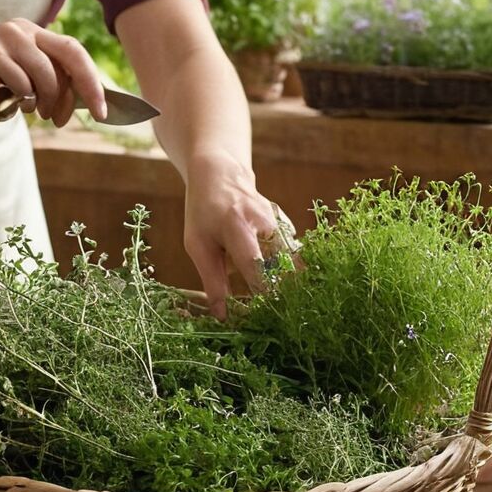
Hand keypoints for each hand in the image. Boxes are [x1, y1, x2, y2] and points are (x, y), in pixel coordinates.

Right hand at [0, 19, 107, 125]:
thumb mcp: (30, 87)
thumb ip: (56, 83)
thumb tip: (94, 98)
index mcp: (34, 33)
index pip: (75, 52)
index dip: (92, 81)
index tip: (102, 110)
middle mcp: (22, 28)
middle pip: (70, 54)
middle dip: (84, 88)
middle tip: (90, 116)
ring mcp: (5, 36)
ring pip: (47, 73)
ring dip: (47, 101)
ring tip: (38, 113)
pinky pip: (22, 81)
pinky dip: (22, 99)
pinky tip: (10, 103)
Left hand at [183, 151, 291, 318]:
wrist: (220, 174)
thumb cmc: (203, 212)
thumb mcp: (197, 245)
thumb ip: (212, 280)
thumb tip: (222, 315)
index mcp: (238, 227)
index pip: (256, 266)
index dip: (263, 294)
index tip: (264, 316)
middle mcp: (265, 223)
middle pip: (284, 266)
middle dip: (285, 293)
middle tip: (281, 317)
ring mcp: (279, 222)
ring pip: (293, 262)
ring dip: (290, 284)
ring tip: (287, 306)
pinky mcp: (285, 224)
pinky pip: (293, 254)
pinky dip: (290, 272)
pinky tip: (288, 286)